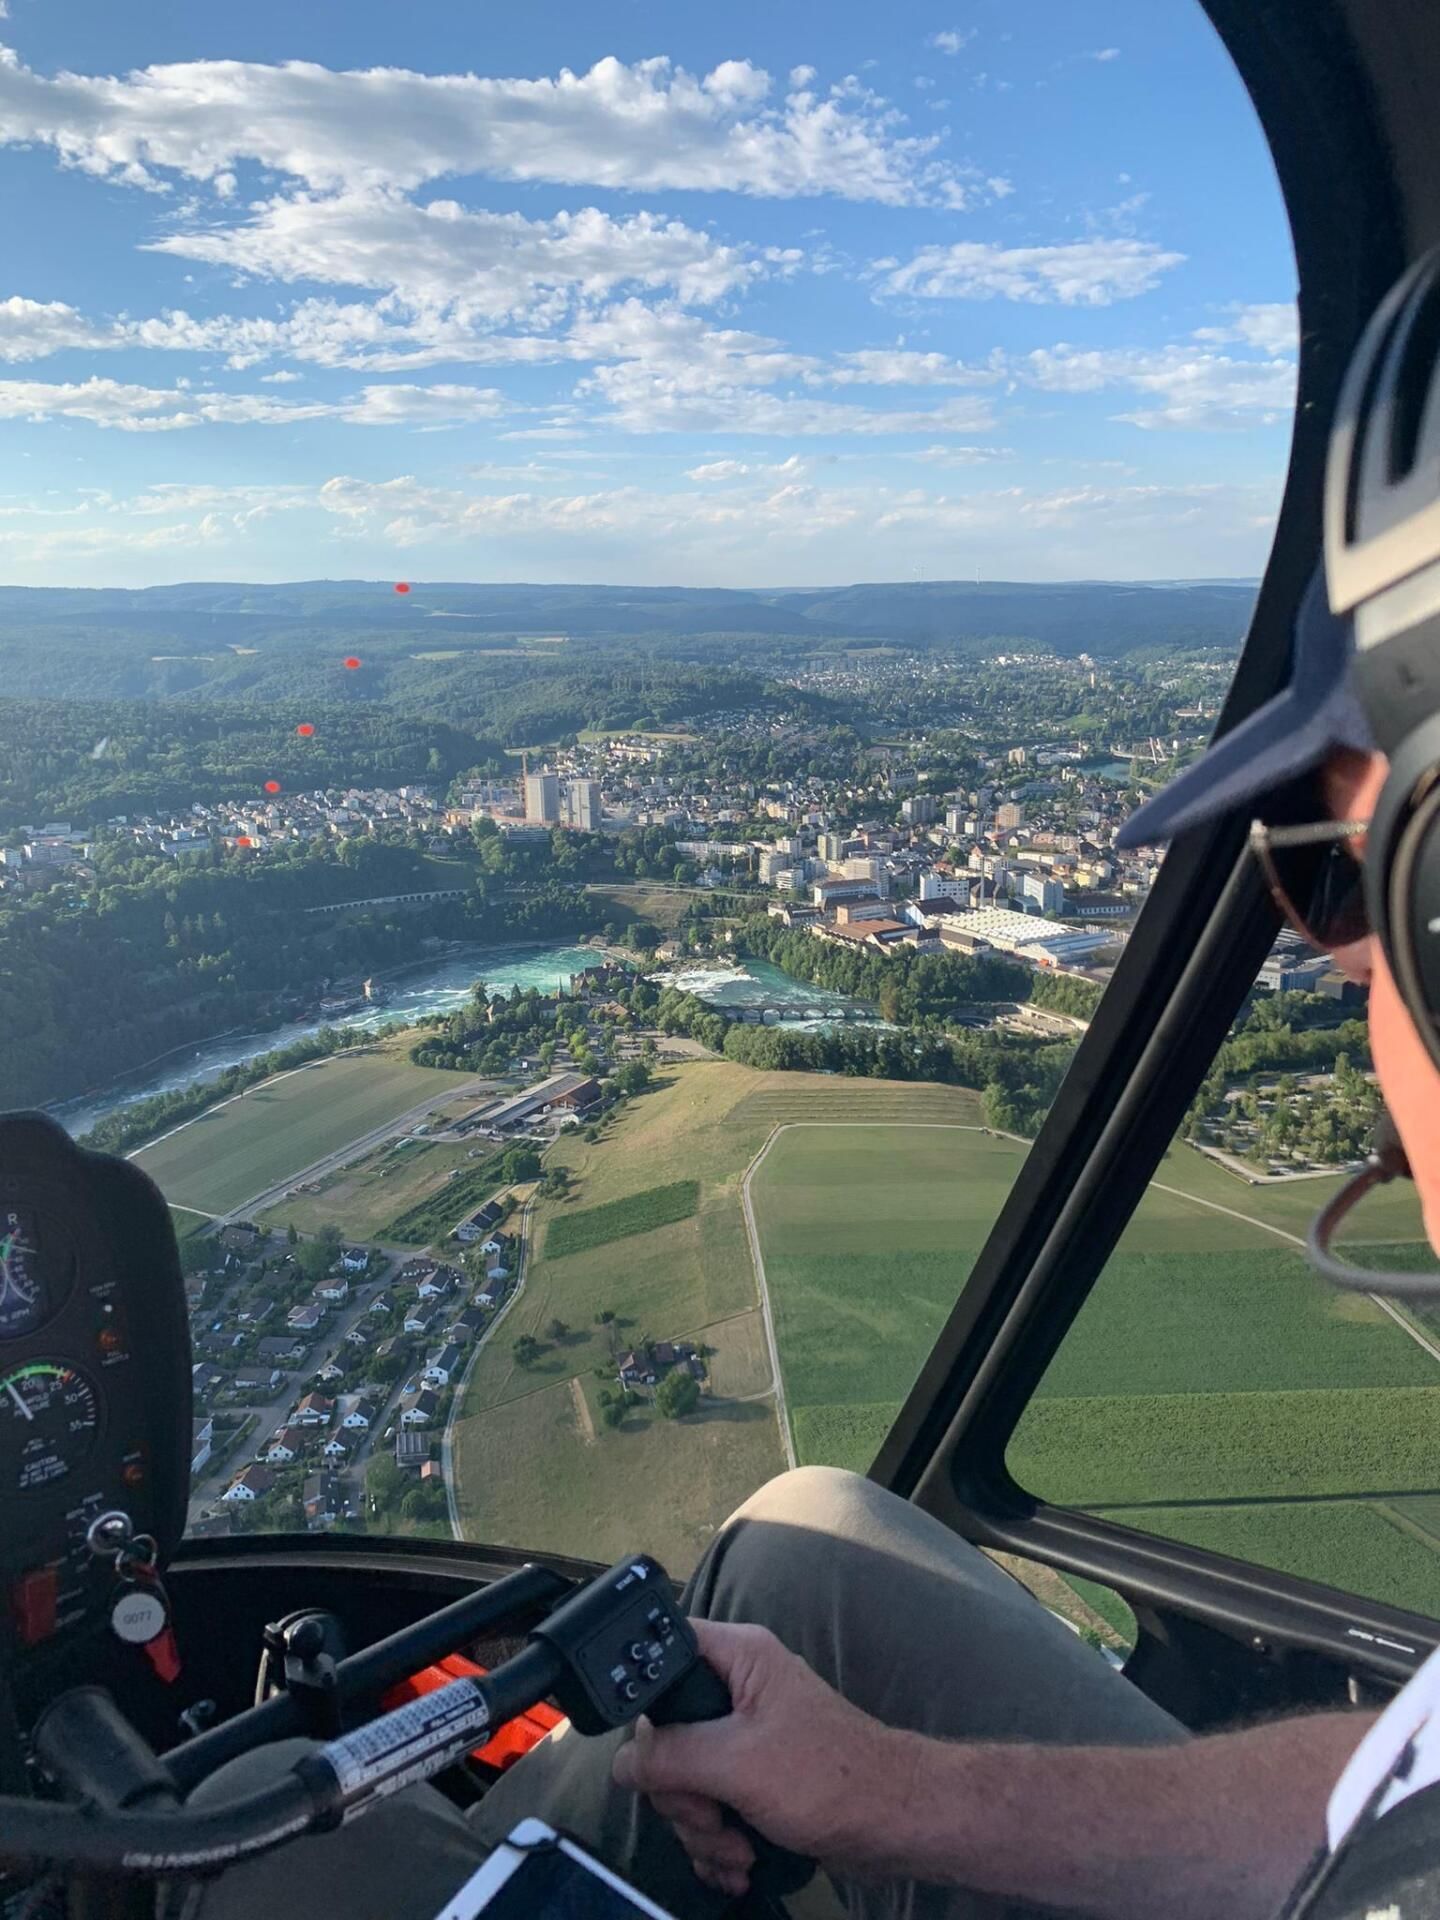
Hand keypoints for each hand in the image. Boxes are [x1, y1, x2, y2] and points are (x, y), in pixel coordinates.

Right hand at [611, 1618, 905, 1899]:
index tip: (660, 1755)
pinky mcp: (755, 1782)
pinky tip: (739, 1865)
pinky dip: (718, 1843)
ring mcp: (746, 1739)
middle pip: (667, 1738)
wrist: (895, 1826)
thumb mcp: (737, 1763)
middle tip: (713, 1816)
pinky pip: (711, 1809)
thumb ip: (670, 1758)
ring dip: (703, 1830)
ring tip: (737, 1852)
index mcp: (739, 1658)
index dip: (650, 1705)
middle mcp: (739, 1690)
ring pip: (686, 1782)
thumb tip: (621, 1764)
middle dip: (684, 1796)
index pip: (663, 1657)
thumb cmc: (830, 1778)